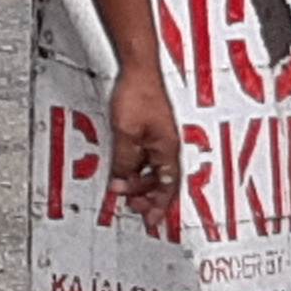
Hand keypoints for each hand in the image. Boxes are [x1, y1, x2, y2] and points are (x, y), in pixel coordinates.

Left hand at [105, 65, 183, 237]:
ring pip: (154, 170)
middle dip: (149, 197)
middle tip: (135, 209)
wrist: (139, 69)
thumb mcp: (125, 135)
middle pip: (163, 181)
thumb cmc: (138, 94)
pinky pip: (147, 157)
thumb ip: (125, 162)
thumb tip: (122, 184)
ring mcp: (161, 136)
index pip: (168, 187)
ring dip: (141, 183)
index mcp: (167, 149)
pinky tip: (126, 171)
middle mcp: (168, 145)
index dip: (160, 206)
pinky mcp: (152, 128)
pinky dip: (138, 168)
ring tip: (124, 191)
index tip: (152, 221)